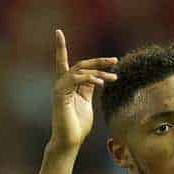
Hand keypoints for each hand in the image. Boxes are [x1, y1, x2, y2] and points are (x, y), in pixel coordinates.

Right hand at [50, 29, 118, 150]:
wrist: (69, 142)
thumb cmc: (78, 125)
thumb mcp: (86, 103)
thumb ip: (88, 89)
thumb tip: (95, 78)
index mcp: (67, 85)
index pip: (64, 62)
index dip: (60, 47)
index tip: (58, 31)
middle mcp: (61, 84)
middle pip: (80, 65)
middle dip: (98, 61)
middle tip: (115, 60)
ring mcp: (60, 89)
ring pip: (80, 71)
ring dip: (99, 72)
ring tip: (114, 77)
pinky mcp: (61, 95)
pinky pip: (75, 79)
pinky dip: (89, 78)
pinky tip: (101, 83)